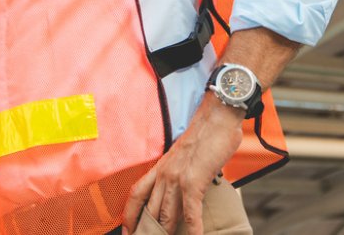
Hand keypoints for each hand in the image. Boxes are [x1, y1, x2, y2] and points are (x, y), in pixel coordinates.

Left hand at [122, 94, 242, 234]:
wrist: (216, 118)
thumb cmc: (205, 137)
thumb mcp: (184, 157)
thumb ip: (182, 174)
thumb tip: (188, 192)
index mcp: (160, 167)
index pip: (137, 193)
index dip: (129, 214)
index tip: (127, 230)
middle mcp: (164, 173)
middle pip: (149, 210)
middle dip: (147, 230)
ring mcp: (177, 178)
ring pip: (166, 214)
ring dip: (166, 233)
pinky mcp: (194, 181)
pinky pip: (190, 211)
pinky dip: (192, 229)